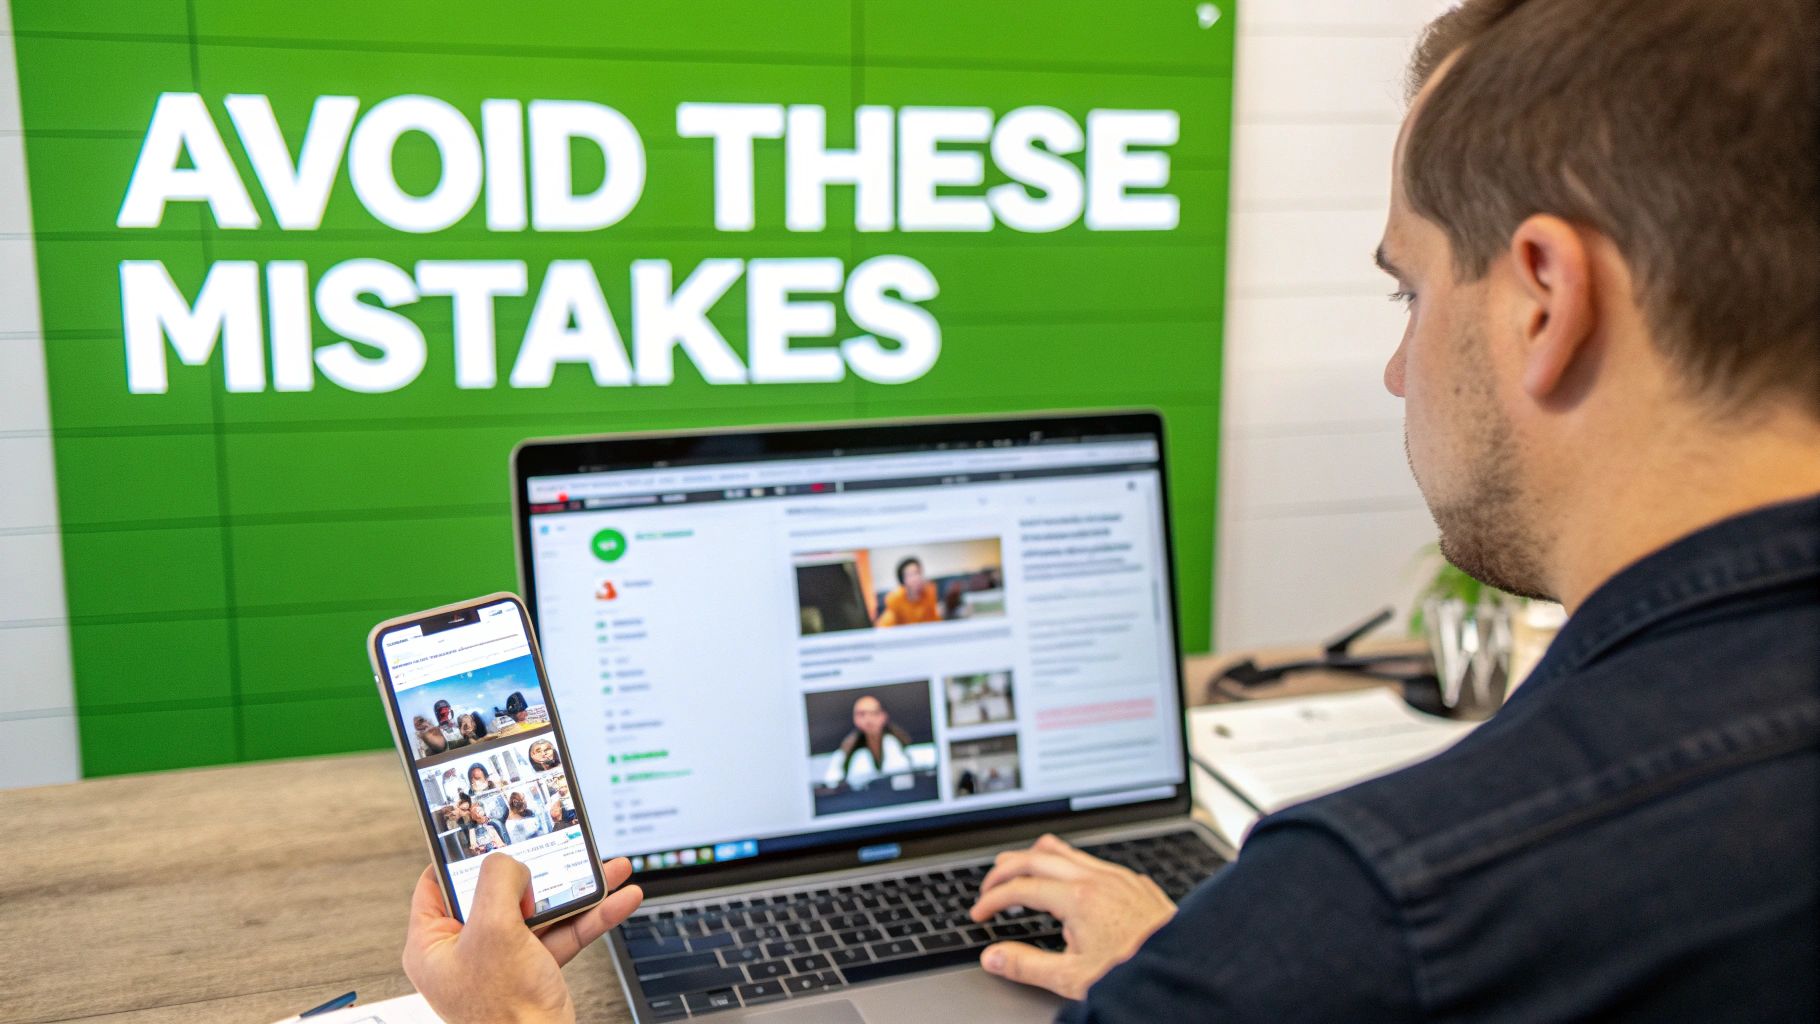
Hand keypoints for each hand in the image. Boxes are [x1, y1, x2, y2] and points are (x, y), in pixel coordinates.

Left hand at [404, 854, 643, 1023]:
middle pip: (497, 891)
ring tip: (604, 868)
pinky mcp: (534, 968)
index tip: (485, 834)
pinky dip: (591, 915)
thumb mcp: (493, 929)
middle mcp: (464, 950)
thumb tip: (511, 865)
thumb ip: (498, 881)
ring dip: (576, 888)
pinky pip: (563, 932)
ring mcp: (502, 959)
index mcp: (433, 943)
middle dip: (536, 868)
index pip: (437, 883)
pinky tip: (617, 899)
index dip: (461, 857)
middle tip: (553, 847)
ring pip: (539, 910)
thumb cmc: (501, 1013)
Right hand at [968, 834, 1175, 999]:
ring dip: (1035, 858)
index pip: (1021, 887)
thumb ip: (1026, 965)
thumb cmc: (1136, 974)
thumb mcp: (1072, 979)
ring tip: (1018, 872)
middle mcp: (1098, 879)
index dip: (992, 899)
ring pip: (1065, 850)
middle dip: (1005, 870)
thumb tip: (993, 957)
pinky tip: (1066, 884)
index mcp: (1079, 899)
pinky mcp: (1134, 882)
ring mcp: (1118, 876)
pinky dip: (1066, 864)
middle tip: (989, 888)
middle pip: (1036, 856)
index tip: (980, 914)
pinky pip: (1091, 860)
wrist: (1186, 972)